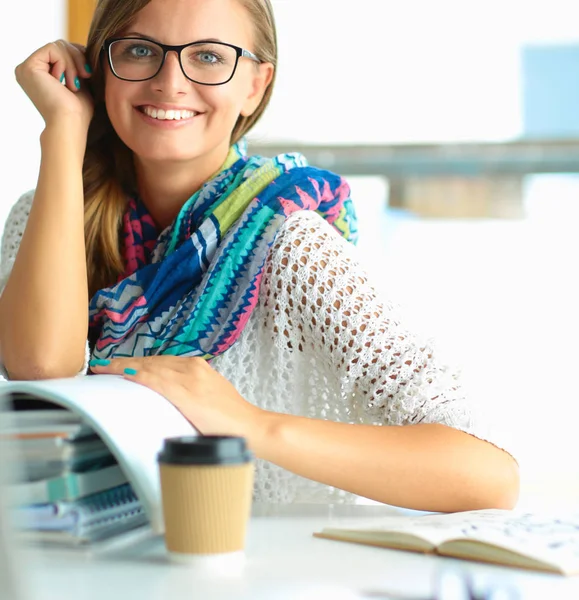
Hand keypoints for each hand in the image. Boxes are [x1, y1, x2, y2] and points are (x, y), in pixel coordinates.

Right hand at [15, 40, 93, 130]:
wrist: (70, 124)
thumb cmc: (78, 111)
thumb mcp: (80, 83)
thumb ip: (76, 66)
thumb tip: (83, 48)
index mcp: (40, 74)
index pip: (62, 51)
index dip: (79, 56)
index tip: (88, 74)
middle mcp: (30, 70)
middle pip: (61, 45)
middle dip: (78, 59)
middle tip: (85, 77)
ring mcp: (27, 68)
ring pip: (59, 45)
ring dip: (74, 64)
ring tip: (74, 85)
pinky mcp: (29, 67)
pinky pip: (53, 49)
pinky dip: (66, 64)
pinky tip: (66, 82)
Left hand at [90, 356, 269, 444]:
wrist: (250, 427)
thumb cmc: (230, 418)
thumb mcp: (208, 397)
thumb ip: (188, 392)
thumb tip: (168, 399)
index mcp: (198, 367)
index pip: (160, 361)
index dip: (137, 362)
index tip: (119, 365)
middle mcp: (192, 367)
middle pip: (151, 361)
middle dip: (125, 363)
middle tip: (103, 366)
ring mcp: (189, 378)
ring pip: (149, 367)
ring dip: (124, 367)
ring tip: (103, 369)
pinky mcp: (185, 392)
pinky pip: (154, 379)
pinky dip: (135, 374)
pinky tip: (120, 374)